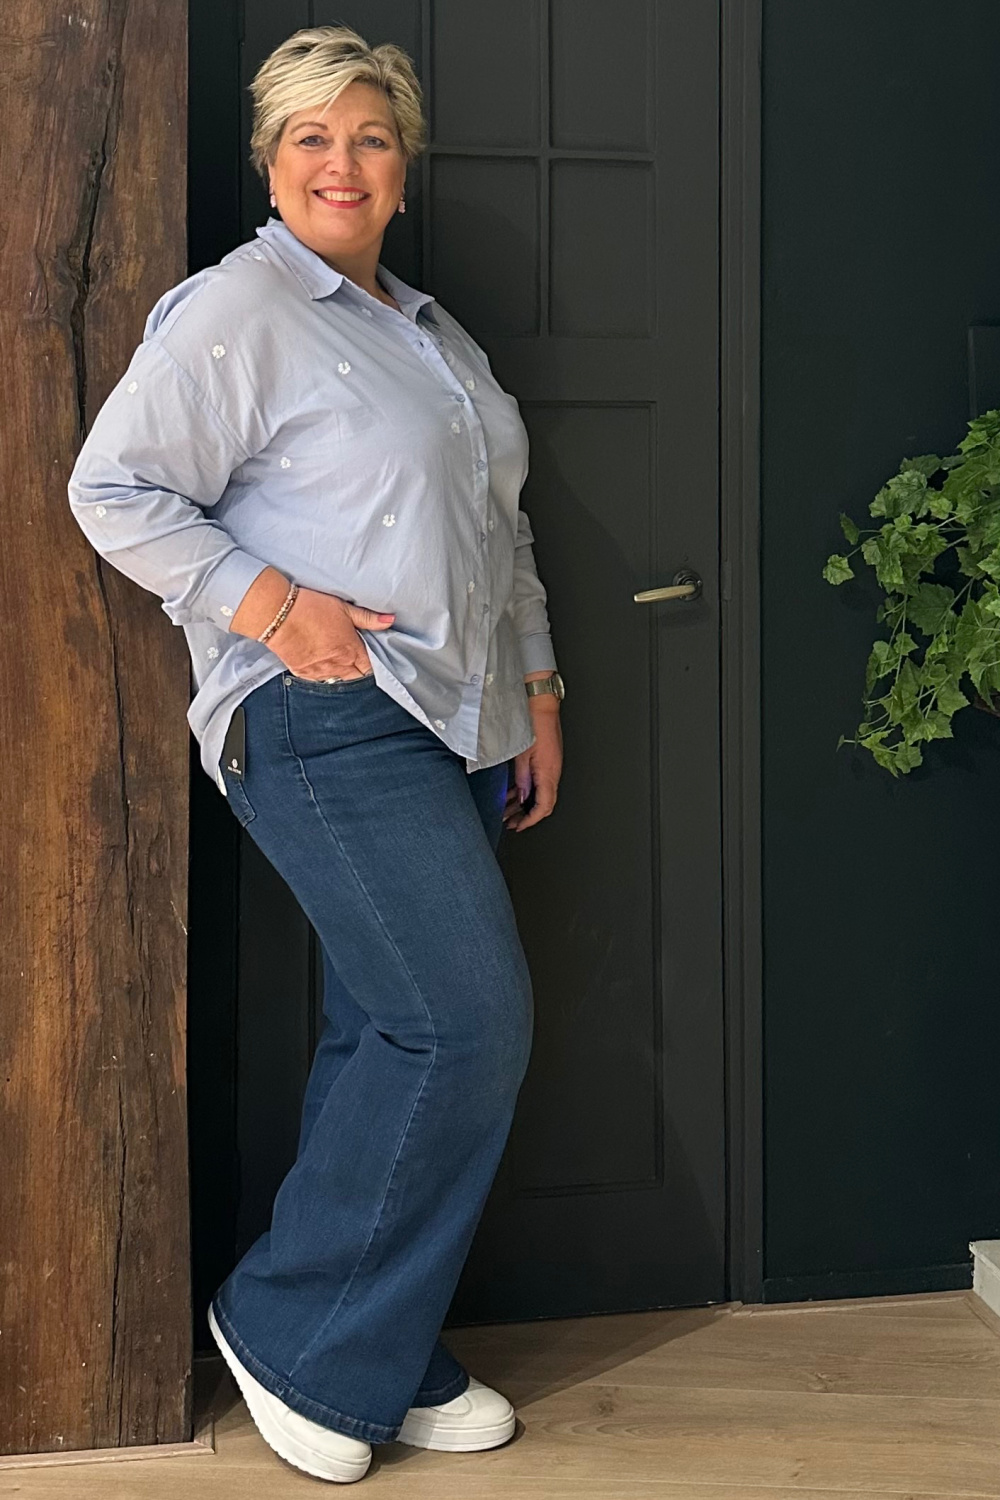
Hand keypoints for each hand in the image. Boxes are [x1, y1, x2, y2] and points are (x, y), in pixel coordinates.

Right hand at [269, 587, 394, 679]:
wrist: (276, 613)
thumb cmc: (310, 607)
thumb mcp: (343, 608)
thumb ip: (368, 618)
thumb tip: (390, 621)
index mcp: (351, 650)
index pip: (370, 667)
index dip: (373, 662)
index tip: (371, 655)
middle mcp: (337, 665)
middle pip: (356, 676)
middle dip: (358, 668)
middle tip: (355, 654)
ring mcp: (319, 671)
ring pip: (338, 679)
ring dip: (341, 671)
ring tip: (336, 655)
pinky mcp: (302, 672)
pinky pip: (318, 678)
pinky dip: (322, 672)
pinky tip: (320, 658)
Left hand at [503, 696, 562, 832]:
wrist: (541, 705)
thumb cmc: (533, 723)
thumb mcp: (521, 755)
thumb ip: (522, 779)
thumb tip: (523, 797)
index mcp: (548, 773)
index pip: (544, 806)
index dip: (531, 820)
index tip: (519, 826)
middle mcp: (553, 772)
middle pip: (543, 804)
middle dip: (526, 816)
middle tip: (511, 822)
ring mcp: (551, 767)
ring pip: (540, 794)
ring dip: (525, 804)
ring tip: (508, 811)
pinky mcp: (547, 761)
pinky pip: (539, 782)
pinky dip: (526, 791)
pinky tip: (514, 794)